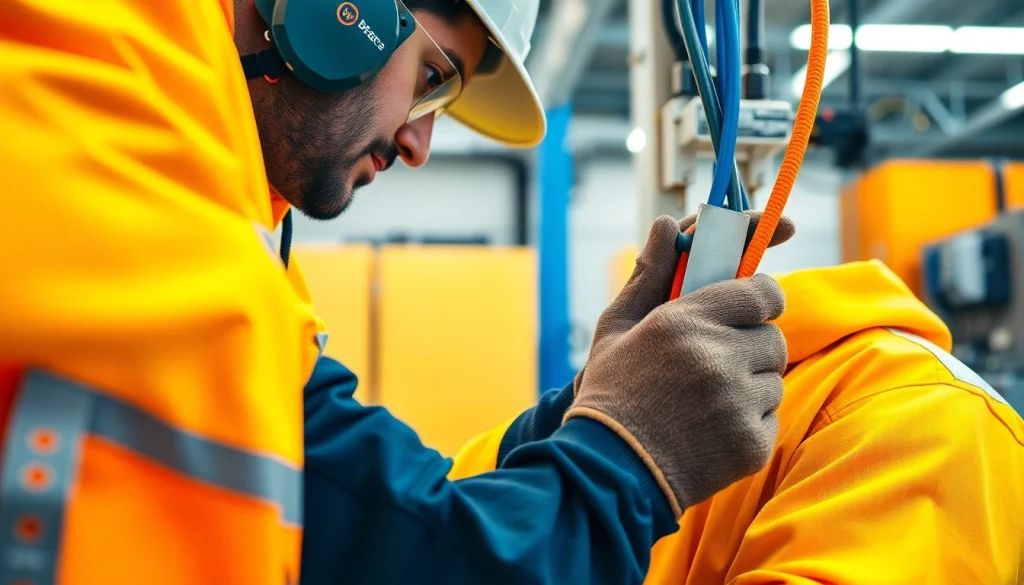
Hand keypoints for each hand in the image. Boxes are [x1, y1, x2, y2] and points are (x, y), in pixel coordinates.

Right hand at [565, 216, 788, 516]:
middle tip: (720, 362)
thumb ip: (649, 272)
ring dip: (752, 384)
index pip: (761, 291)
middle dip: (752, 345)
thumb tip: (667, 222)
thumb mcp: (617, 327)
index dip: (760, 297)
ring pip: (776, 378)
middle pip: (773, 336)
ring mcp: (738, 403)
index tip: (750, 307)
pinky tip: (712, 430)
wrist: (609, 469)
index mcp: (684, 321)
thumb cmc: (612, 391)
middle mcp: (717, 358)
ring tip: (708, 400)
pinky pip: (773, 416)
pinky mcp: (752, 443)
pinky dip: (750, 421)